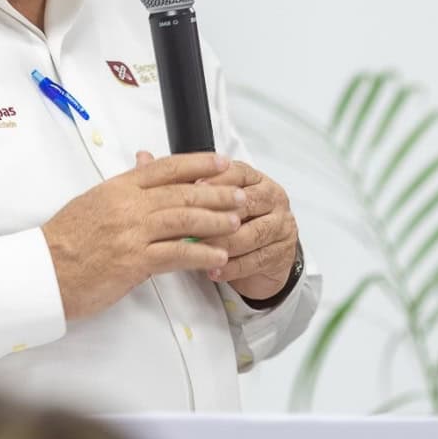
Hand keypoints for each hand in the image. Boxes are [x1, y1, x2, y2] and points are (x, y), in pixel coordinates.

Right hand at [42, 152, 246, 320]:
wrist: (43, 271)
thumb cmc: (65, 240)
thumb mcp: (93, 202)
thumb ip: (124, 186)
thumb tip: (145, 164)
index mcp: (118, 187)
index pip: (166, 167)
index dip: (199, 164)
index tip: (222, 163)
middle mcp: (128, 205)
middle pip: (182, 193)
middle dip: (217, 193)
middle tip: (241, 195)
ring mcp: (131, 233)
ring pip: (184, 220)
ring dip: (215, 222)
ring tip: (236, 223)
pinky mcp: (133, 261)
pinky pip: (176, 255)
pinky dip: (201, 255)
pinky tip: (218, 257)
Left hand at [198, 160, 298, 302]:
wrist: (266, 256)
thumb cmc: (239, 223)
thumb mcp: (219, 203)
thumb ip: (195, 188)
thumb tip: (155, 168)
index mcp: (257, 180)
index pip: (239, 173)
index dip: (216, 180)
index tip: (194, 187)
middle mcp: (273, 198)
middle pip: (248, 203)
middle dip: (217, 214)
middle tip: (191, 223)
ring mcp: (281, 226)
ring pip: (252, 234)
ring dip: (223, 244)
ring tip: (199, 251)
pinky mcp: (282, 254)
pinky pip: (257, 260)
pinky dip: (232, 267)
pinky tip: (214, 270)